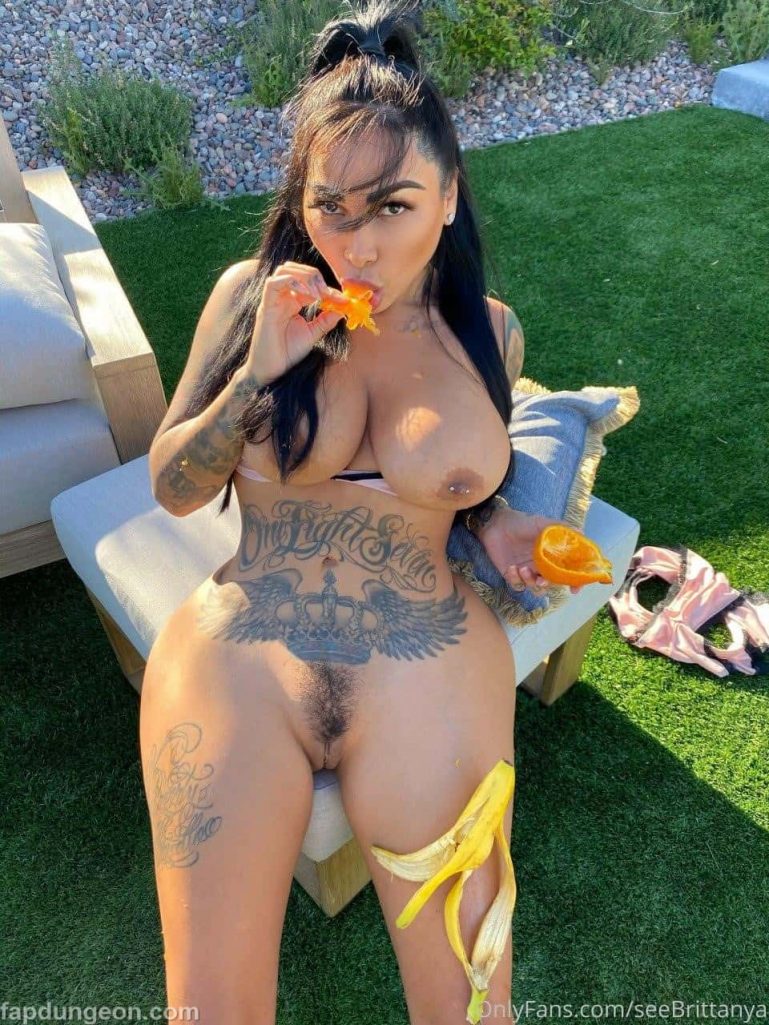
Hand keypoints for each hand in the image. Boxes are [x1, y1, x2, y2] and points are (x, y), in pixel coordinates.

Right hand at [245, 261, 346, 385]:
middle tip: (328, 293)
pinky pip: (273, 284)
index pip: (308, 283)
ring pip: (284, 270)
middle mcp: (281, 297)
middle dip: (314, 275)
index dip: (327, 288)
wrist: (271, 370)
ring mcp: (272, 300)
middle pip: (295, 269)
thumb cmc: (287, 353)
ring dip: (304, 276)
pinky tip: (308, 295)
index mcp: (292, 301)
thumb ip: (326, 320)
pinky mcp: (266, 307)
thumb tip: (343, 308)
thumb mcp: (312, 334)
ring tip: (318, 293)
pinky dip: (292, 282)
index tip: (343, 299)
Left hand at [477, 508, 582, 595]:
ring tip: (522, 569)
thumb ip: (562, 528)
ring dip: (530, 582)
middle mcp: (542, 566)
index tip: (574, 588)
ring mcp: (527, 571)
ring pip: (535, 588)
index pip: (567, 573)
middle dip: (548, 585)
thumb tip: (581, 533)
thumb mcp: (543, 523)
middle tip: (541, 580)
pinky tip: (511, 567)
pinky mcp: (512, 574)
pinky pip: (517, 585)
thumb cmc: (522, 522)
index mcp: (552, 556)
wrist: (496, 523)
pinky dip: (516, 580)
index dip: (573, 582)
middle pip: (551, 584)